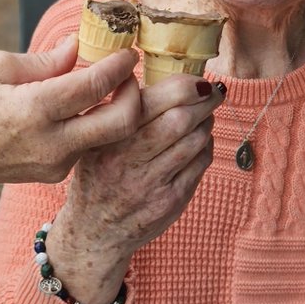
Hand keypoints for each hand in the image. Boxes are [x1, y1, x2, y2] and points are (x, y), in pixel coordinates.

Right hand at [0, 36, 140, 197]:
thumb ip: (45, 60)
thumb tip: (79, 46)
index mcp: (35, 108)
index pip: (97, 84)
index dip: (120, 64)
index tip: (129, 51)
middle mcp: (51, 141)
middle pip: (121, 122)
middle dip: (134, 95)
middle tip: (128, 74)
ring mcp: (56, 163)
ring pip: (108, 136)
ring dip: (117, 111)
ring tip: (109, 87)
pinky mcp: (55, 174)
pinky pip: (88, 146)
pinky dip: (95, 125)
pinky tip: (84, 109)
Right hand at [45, 76, 223, 303]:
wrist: (94, 232)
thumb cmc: (96, 176)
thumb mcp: (92, 141)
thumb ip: (112, 110)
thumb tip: (140, 71)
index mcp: (108, 140)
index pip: (151, 103)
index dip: (182, 86)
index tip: (195, 78)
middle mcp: (128, 162)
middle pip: (179, 120)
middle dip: (204, 100)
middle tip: (213, 90)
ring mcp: (152, 184)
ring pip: (194, 141)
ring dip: (207, 122)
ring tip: (205, 114)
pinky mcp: (171, 202)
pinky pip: (199, 164)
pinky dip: (205, 146)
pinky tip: (200, 139)